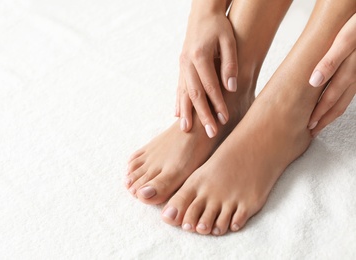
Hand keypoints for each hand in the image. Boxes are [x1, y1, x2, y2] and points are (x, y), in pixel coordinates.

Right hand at [176, 2, 236, 137]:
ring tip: (186, 130)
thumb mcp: (229, 41)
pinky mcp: (181, 68)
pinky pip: (179, 88)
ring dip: (186, 113)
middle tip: (209, 133)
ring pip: (183, 93)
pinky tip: (177, 114)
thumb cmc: (219, 27)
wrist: (202, 15)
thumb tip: (231, 88)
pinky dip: (178, 102)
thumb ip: (230, 64)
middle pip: (195, 94)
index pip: (210, 86)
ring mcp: (182, 66)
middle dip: (202, 115)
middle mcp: (187, 63)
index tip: (224, 119)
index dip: (217, 104)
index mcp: (199, 56)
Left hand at [308, 14, 355, 136]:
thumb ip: (330, 61)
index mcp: (351, 72)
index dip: (320, 114)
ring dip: (334, 112)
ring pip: (347, 98)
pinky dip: (342, 100)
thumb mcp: (345, 40)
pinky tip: (335, 102)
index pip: (331, 99)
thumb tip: (314, 81)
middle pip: (340, 103)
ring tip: (322, 121)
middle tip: (313, 130)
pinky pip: (351, 89)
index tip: (309, 125)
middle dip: (325, 119)